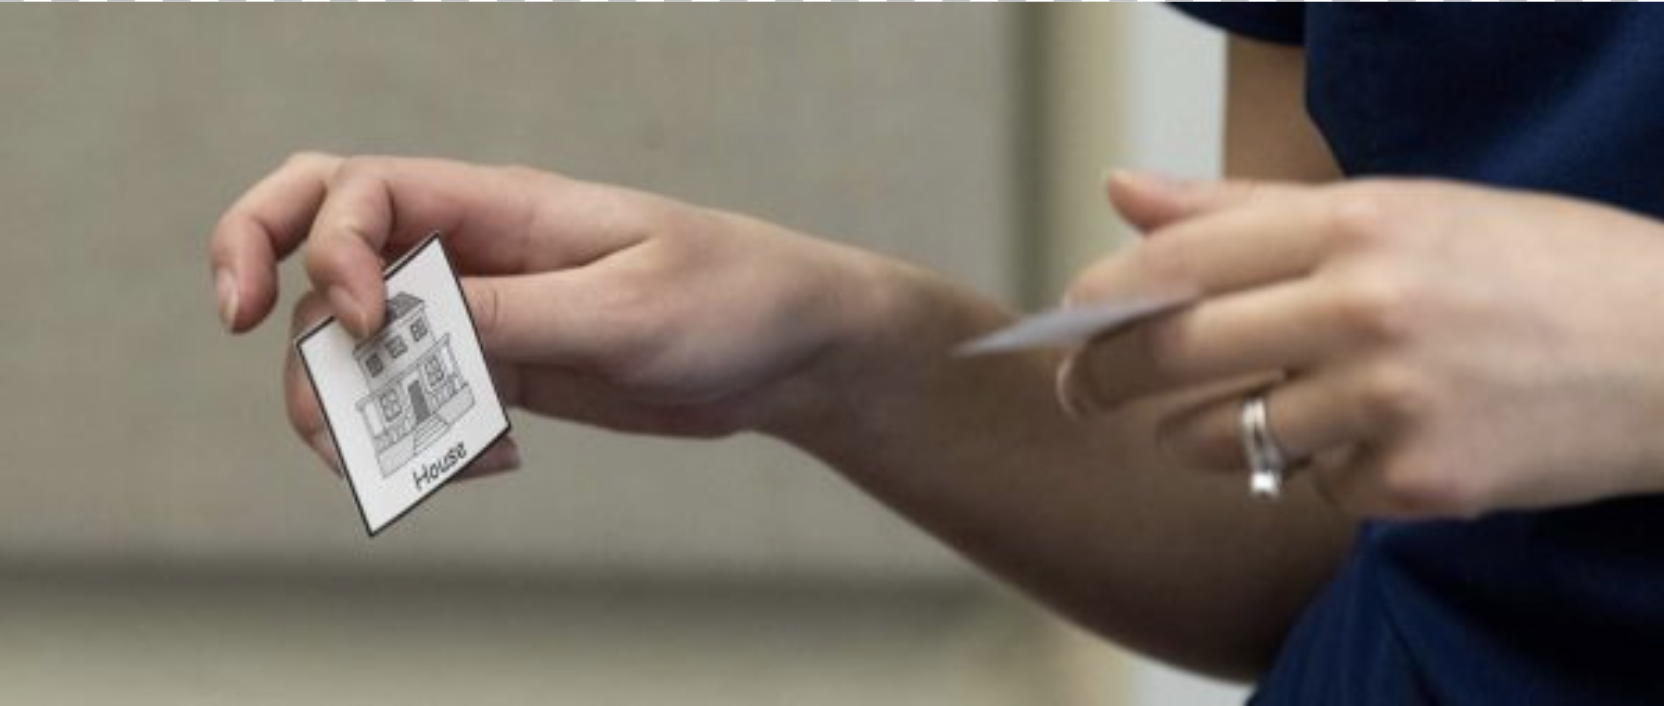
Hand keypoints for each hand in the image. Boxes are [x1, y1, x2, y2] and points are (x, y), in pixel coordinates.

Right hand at [209, 153, 882, 475]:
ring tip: (392, 463)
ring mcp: (483, 313)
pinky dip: (424, 441)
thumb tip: (405, 322)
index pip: (358, 191)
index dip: (325, 248)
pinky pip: (423, 401)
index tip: (367, 323)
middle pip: (324, 249)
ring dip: (347, 403)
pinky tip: (491, 463)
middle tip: (249, 343)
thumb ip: (512, 316)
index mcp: (499, 205)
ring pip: (362, 343)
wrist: (790, 351)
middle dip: (265, 285)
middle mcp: (473, 251)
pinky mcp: (506, 370)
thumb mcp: (625, 307)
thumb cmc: (731, 297)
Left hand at [1060, 172, 1663, 517]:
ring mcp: (1393, 400)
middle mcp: (1366, 306)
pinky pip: (1313, 488)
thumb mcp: (1400, 209)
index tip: (1067, 319)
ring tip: (1224, 419)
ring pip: (1228, 437)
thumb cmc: (1530, 266)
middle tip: (1078, 393)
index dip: (1099, 296)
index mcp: (1358, 222)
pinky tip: (1364, 441)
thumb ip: (1247, 210)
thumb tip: (1122, 193)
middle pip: (1173, 352)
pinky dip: (1318, 472)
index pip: (1178, 260)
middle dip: (1100, 379)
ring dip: (1203, 436)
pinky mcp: (1421, 482)